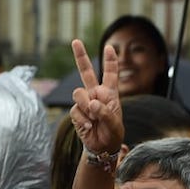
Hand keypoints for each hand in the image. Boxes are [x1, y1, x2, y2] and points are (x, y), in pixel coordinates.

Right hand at [69, 40, 123, 154]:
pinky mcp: (76, 113)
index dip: (110, 60)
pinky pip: (75, 110)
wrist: (101, 147)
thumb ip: (105, 112)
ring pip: (78, 94)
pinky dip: (82, 119)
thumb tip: (92, 103)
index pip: (110, 73)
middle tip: (75, 41)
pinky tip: (89, 126)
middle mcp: (95, 94)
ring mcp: (84, 103)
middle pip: (86, 72)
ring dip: (86, 106)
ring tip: (94, 119)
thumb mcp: (115, 123)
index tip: (109, 47)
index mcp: (110, 93)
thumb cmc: (112, 133)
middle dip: (80, 56)